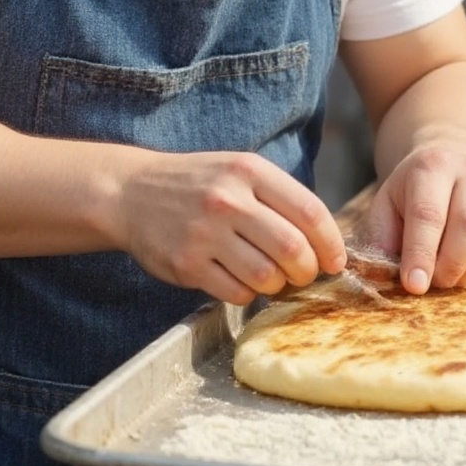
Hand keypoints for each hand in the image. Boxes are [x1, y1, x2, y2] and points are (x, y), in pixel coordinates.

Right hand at [112, 149, 346, 305]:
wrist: (130, 192)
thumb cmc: (198, 185)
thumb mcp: (238, 172)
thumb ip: (279, 199)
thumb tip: (326, 244)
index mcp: (249, 171)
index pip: (309, 211)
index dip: (331, 243)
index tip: (335, 261)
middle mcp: (227, 199)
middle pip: (292, 248)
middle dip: (307, 270)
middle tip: (303, 275)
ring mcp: (204, 233)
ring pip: (266, 276)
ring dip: (277, 285)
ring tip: (270, 277)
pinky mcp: (186, 264)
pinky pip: (236, 293)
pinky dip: (247, 294)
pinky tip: (240, 280)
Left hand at [360, 139, 465, 294]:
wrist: (453, 156)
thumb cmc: (413, 190)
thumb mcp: (386, 203)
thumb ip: (381, 238)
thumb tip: (381, 275)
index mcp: (433, 166)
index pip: (429, 214)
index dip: (421, 254)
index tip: (414, 285)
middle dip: (449, 266)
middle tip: (433, 282)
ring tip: (449, 275)